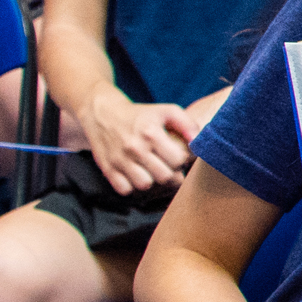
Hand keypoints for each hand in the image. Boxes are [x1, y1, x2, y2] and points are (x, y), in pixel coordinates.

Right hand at [82, 94, 201, 193]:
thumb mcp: (166, 111)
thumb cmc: (141, 115)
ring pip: (145, 185)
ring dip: (153, 182)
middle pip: (164, 176)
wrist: (103, 114)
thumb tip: (198, 142)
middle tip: (169, 167)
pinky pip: (125, 190)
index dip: (182, 161)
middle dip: (172, 174)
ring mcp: (119, 159)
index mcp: (150, 132)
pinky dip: (133, 187)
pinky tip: (137, 176)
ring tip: (154, 172)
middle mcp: (134, 147)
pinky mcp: (108, 169)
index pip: (177, 160)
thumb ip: (187, 124)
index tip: (179, 157)